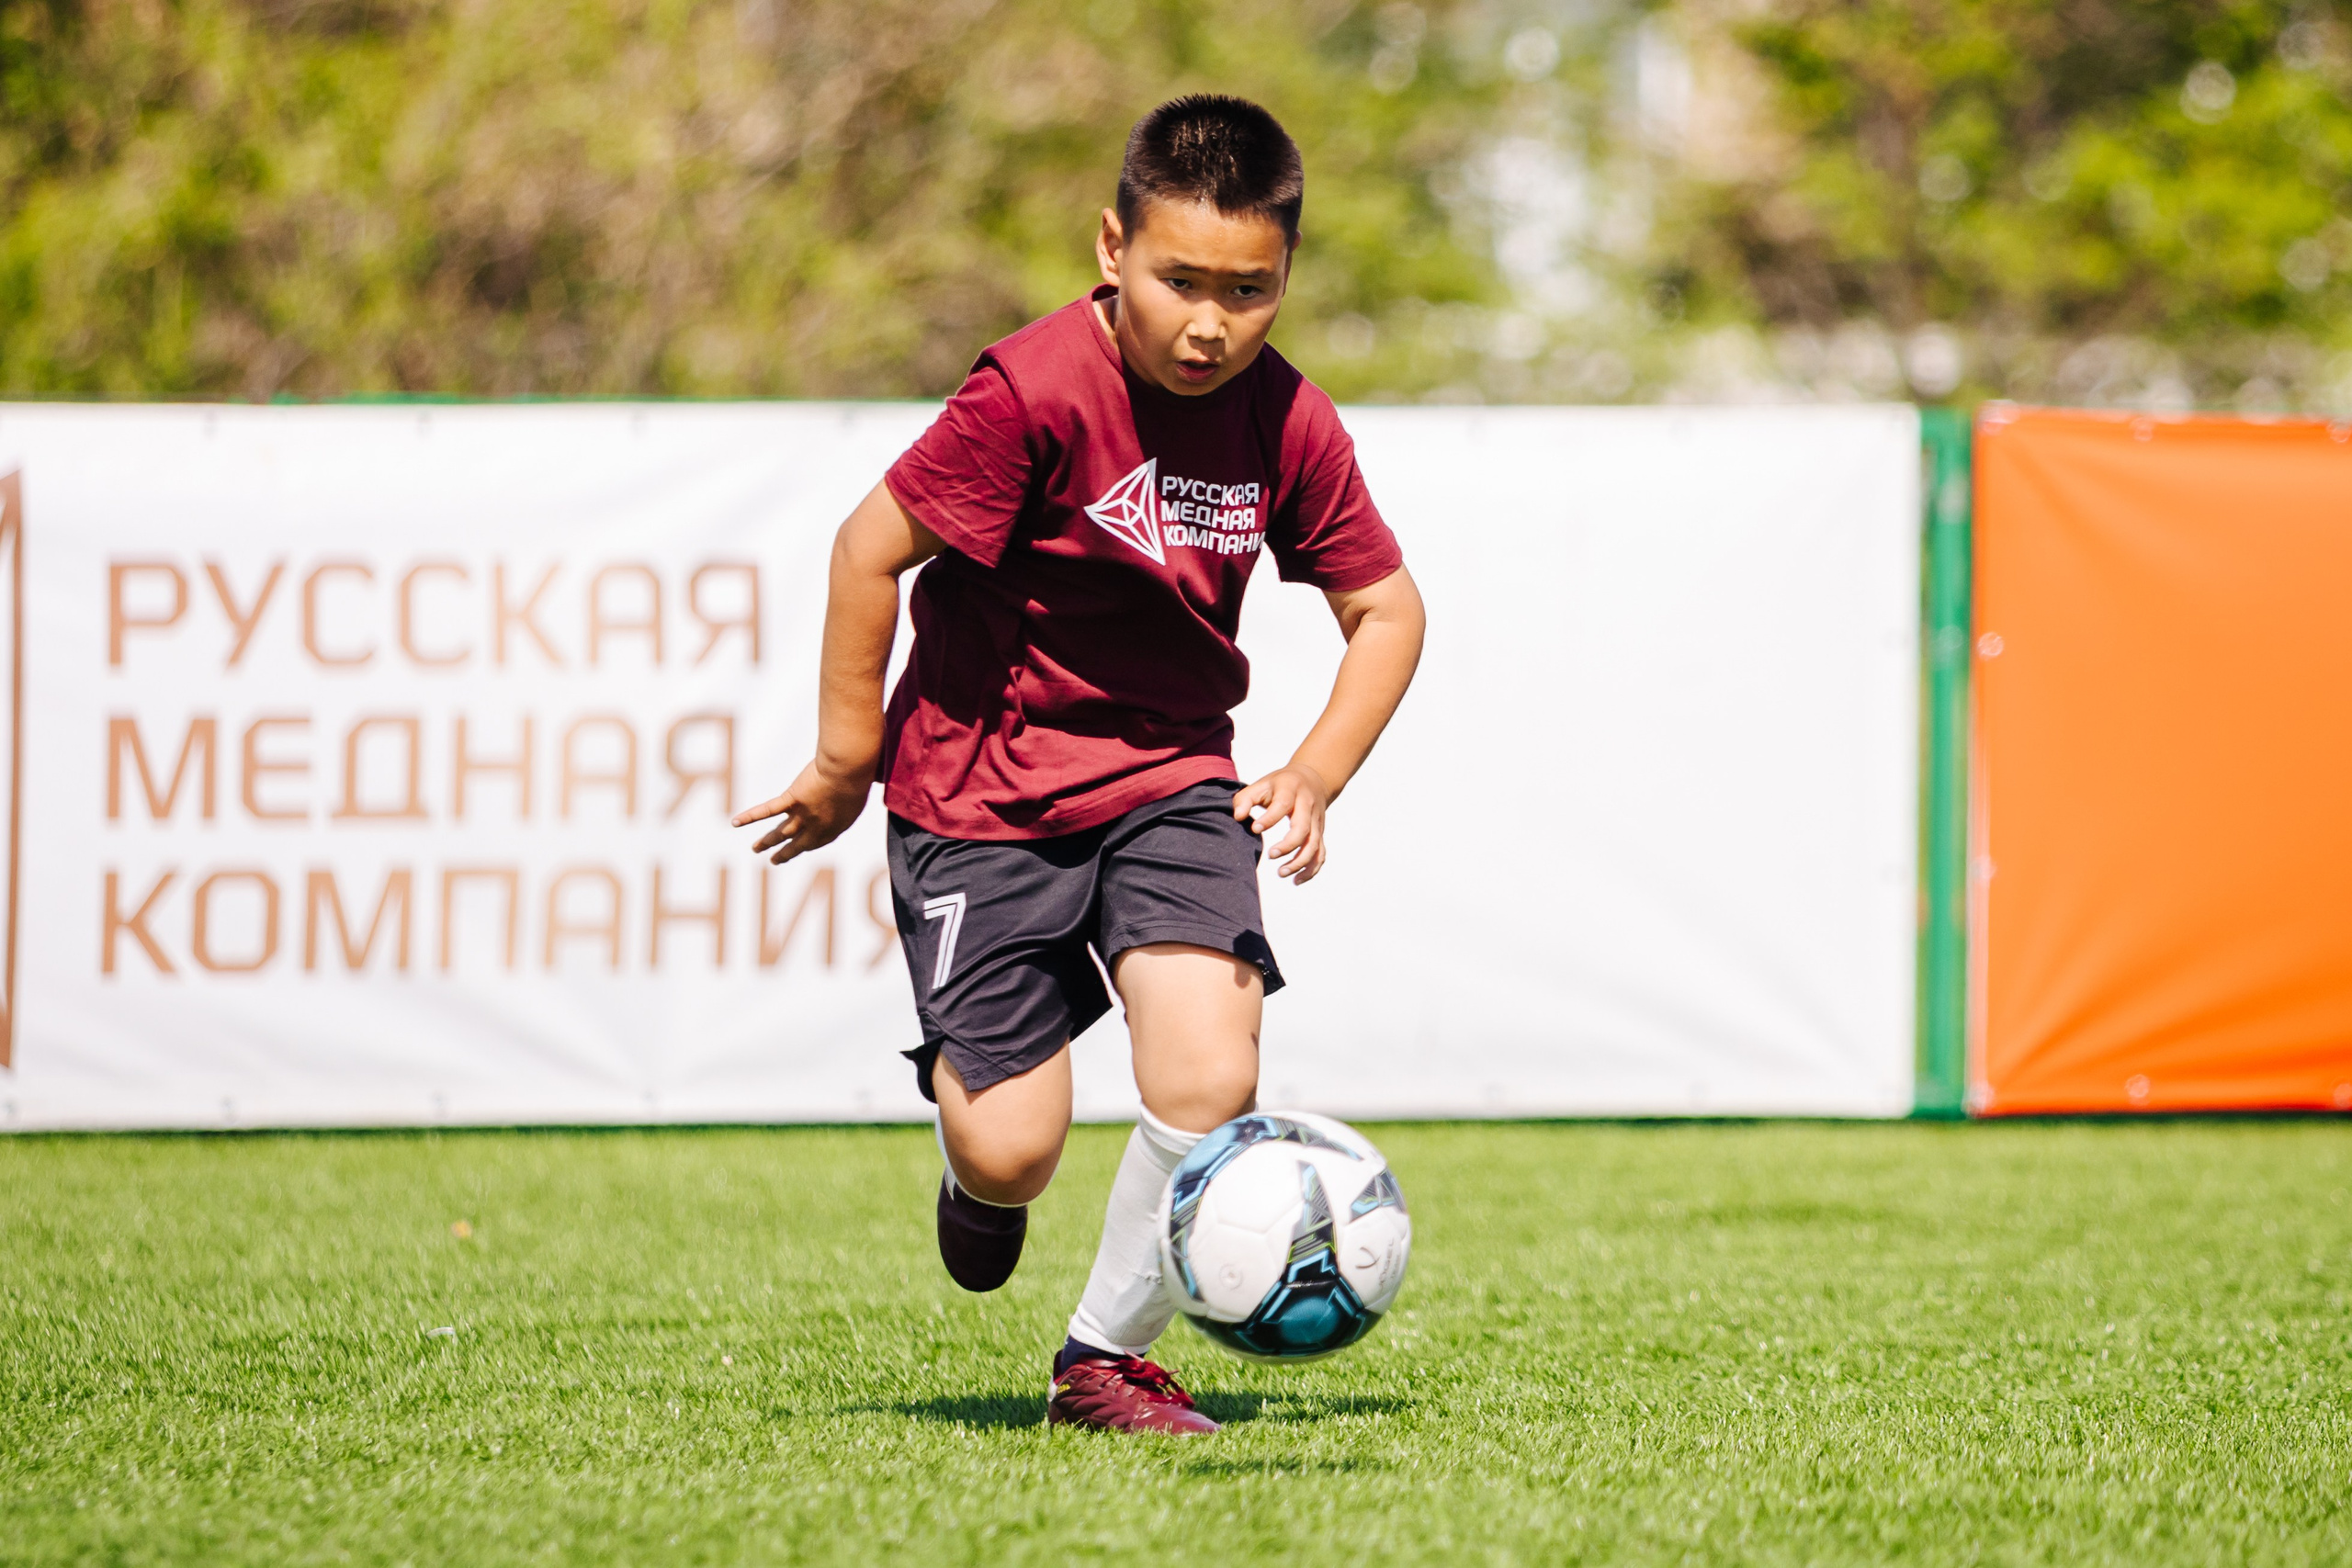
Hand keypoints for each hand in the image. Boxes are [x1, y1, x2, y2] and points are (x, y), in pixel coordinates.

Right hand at [733, 760, 871, 863]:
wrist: (849, 770)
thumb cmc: (861, 775)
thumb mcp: (860, 789)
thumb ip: (853, 794)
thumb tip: (857, 784)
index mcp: (836, 827)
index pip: (818, 840)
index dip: (808, 844)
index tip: (802, 846)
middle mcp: (818, 827)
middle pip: (797, 844)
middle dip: (785, 853)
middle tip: (775, 861)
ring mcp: (803, 815)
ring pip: (780, 833)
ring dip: (766, 842)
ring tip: (756, 848)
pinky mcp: (792, 800)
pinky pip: (768, 810)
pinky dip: (750, 816)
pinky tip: (736, 822)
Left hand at [1232, 765, 1331, 883]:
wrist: (1313, 779)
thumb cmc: (1280, 784)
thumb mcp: (1262, 784)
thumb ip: (1245, 799)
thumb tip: (1237, 817)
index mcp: (1291, 790)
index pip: (1283, 805)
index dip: (1269, 819)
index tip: (1255, 829)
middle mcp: (1307, 806)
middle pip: (1303, 829)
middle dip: (1288, 845)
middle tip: (1270, 855)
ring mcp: (1316, 821)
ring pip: (1314, 845)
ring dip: (1299, 862)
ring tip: (1280, 873)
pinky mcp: (1320, 833)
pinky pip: (1320, 854)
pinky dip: (1311, 870)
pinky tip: (1296, 881)